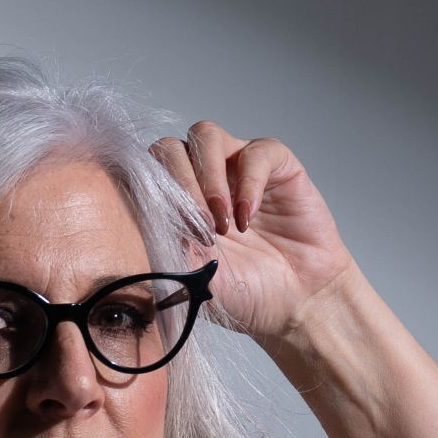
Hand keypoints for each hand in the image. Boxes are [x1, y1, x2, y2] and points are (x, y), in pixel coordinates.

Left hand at [152, 121, 359, 348]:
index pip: (143, 173)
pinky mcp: (276, 165)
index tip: (169, 234)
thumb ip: (165, 247)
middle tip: (198, 230)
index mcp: (172, 203)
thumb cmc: (241, 293)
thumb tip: (144, 222)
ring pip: (205, 135)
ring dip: (207, 177)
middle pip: (169, 147)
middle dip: (177, 185)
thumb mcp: (191, 278)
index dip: (150, 195)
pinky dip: (248, 183)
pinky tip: (247, 218)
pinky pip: (255, 151)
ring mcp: (235, 167)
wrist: (294, 302)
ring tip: (221, 224)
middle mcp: (200, 178)